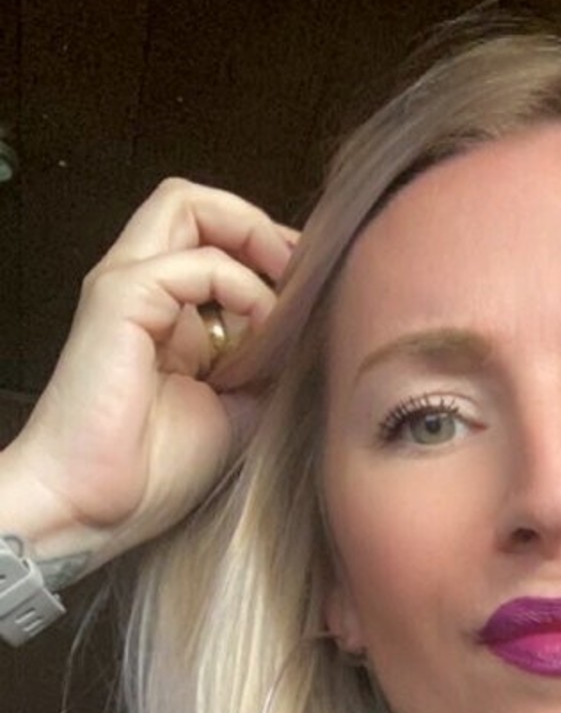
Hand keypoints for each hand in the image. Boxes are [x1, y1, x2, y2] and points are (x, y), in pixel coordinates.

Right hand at [8, 179, 296, 572]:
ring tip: (289, 297)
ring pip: (188, 204)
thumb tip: (315, 330)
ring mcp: (127, 285)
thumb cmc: (153, 473)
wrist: (91, 508)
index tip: (316, 290)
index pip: (218, 240)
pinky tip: (260, 336)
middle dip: (262, 226)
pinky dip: (242, 288)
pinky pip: (194, 262)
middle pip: (199, 204)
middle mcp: (143, 286)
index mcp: (168, 312)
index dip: (271, 252)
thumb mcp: (240, 410)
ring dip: (254, 240)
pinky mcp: (120, 297)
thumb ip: (271, 363)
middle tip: (305, 274)